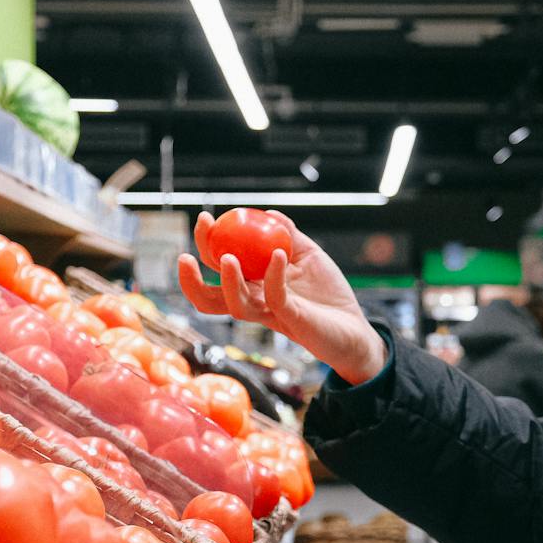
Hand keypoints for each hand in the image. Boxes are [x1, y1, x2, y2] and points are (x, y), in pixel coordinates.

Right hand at [177, 212, 387, 384]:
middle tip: (187, 251)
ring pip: (235, 304)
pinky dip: (274, 275)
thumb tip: (269, 214)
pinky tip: (278, 254)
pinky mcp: (292, 319)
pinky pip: (276, 297)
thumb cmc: (329, 295)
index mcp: (253, 287)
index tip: (205, 219)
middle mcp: (255, 303)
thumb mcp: (309, 256)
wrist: (355, 329)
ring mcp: (271, 313)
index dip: (206, 245)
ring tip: (227, 257)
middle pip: (212, 296)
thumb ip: (289, 235)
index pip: (218, 269)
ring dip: (226, 281)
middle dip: (191, 277)